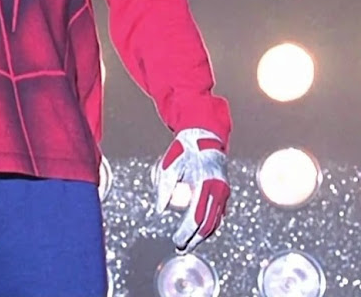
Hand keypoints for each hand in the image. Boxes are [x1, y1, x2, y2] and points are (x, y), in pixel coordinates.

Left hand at [154, 127, 229, 252]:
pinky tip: (198, 231)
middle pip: (207, 224)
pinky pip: (218, 214)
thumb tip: (158, 210)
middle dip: (194, 238)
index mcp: (205, 184)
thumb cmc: (184, 150)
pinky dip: (209, 225)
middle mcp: (219, 190)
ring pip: (215, 222)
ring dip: (202, 235)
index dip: (186, 232)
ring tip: (188, 243)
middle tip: (180, 247)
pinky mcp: (224, 191)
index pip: (196, 217)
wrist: (204, 136)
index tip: (176, 240)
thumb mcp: (170, 166)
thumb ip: (164, 189)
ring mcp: (224, 192)